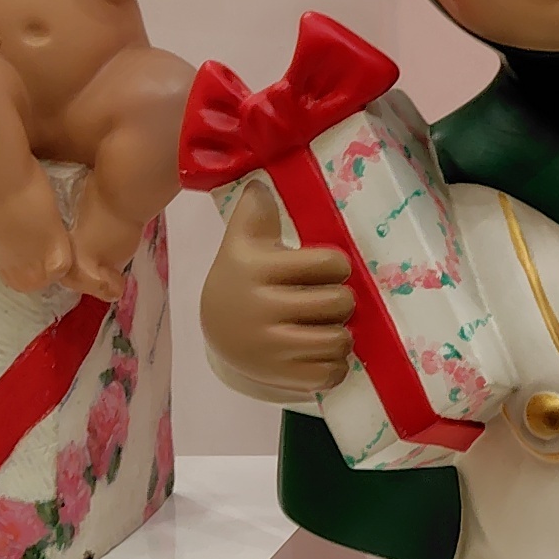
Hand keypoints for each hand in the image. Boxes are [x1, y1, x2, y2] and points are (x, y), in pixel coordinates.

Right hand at [199, 184, 355, 401]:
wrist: (216, 328)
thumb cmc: (242, 276)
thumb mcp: (243, 240)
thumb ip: (254, 210)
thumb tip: (259, 182)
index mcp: (258, 270)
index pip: (330, 264)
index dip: (337, 265)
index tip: (328, 269)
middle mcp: (261, 309)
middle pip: (339, 303)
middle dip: (342, 300)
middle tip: (330, 300)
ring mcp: (269, 347)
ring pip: (338, 340)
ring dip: (342, 334)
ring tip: (329, 326)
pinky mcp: (278, 376)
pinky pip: (330, 374)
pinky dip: (335, 365)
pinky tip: (321, 352)